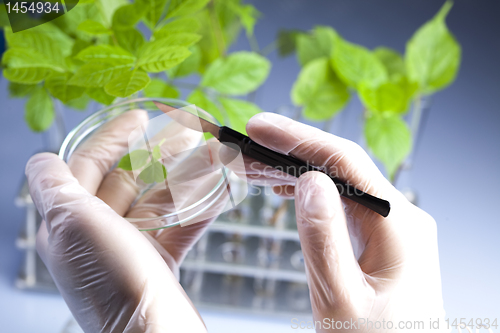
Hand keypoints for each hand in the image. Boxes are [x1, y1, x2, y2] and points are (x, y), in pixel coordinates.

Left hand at [27, 110, 225, 332]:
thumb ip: (53, 186)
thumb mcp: (70, 223)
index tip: (141, 116)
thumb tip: (41, 158)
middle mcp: (97, 235)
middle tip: (187, 137)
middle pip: (126, 182)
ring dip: (185, 179)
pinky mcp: (159, 264)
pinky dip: (200, 209)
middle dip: (157, 156)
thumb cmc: (112, 279)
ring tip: (213, 159)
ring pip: (158, 203)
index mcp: (70, 223)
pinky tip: (220, 191)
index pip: (86, 167)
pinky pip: (180, 227)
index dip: (111, 138)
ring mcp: (130, 250)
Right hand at [243, 113, 444, 331]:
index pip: (344, 162)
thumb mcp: (341, 299)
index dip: (298, 138)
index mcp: (399, 225)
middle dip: (289, 153)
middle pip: (339, 168)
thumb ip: (324, 239)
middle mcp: (400, 218)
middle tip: (244, 147)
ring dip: (295, 172)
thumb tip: (309, 181)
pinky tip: (285, 189)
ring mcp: (391, 228)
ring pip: (338, 185)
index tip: (258, 128)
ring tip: (253, 168)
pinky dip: (310, 195)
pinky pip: (342, 205)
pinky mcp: (379, 241)